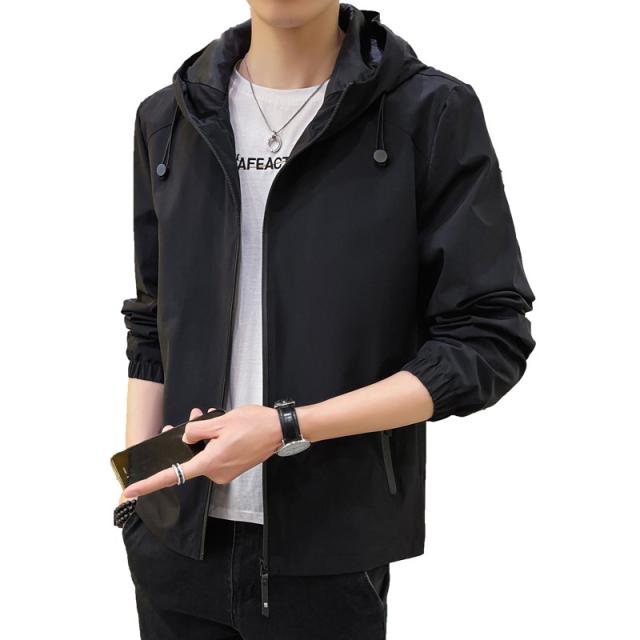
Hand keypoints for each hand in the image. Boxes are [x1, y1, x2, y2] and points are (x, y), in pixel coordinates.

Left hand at [122, 406, 282, 498]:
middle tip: (184, 421)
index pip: (173, 475)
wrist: (280, 429)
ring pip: (203, 454)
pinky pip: (214, 455)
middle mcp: (216, 471)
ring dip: (202, 438)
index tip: (130, 491)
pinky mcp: (233, 467)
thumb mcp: (221, 421)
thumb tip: (185, 435)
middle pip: (190, 458)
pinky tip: (218, 426)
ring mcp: (226, 471)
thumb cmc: (255, 424)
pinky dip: (212, 442)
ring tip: (206, 416)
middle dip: (185, 440)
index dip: (149, 484)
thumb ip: (197, 429)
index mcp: (210, 462)